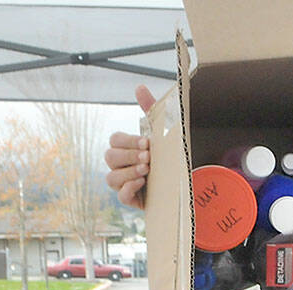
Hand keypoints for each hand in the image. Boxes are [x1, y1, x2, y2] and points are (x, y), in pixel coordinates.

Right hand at [104, 84, 155, 208]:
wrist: (182, 184)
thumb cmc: (167, 157)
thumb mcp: (162, 133)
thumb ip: (151, 110)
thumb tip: (139, 87)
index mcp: (125, 148)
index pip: (115, 140)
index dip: (128, 141)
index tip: (147, 143)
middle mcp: (120, 165)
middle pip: (110, 157)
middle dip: (129, 156)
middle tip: (148, 158)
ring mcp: (124, 183)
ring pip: (111, 178)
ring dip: (128, 172)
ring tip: (146, 170)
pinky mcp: (131, 199)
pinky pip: (120, 196)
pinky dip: (128, 189)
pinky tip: (142, 183)